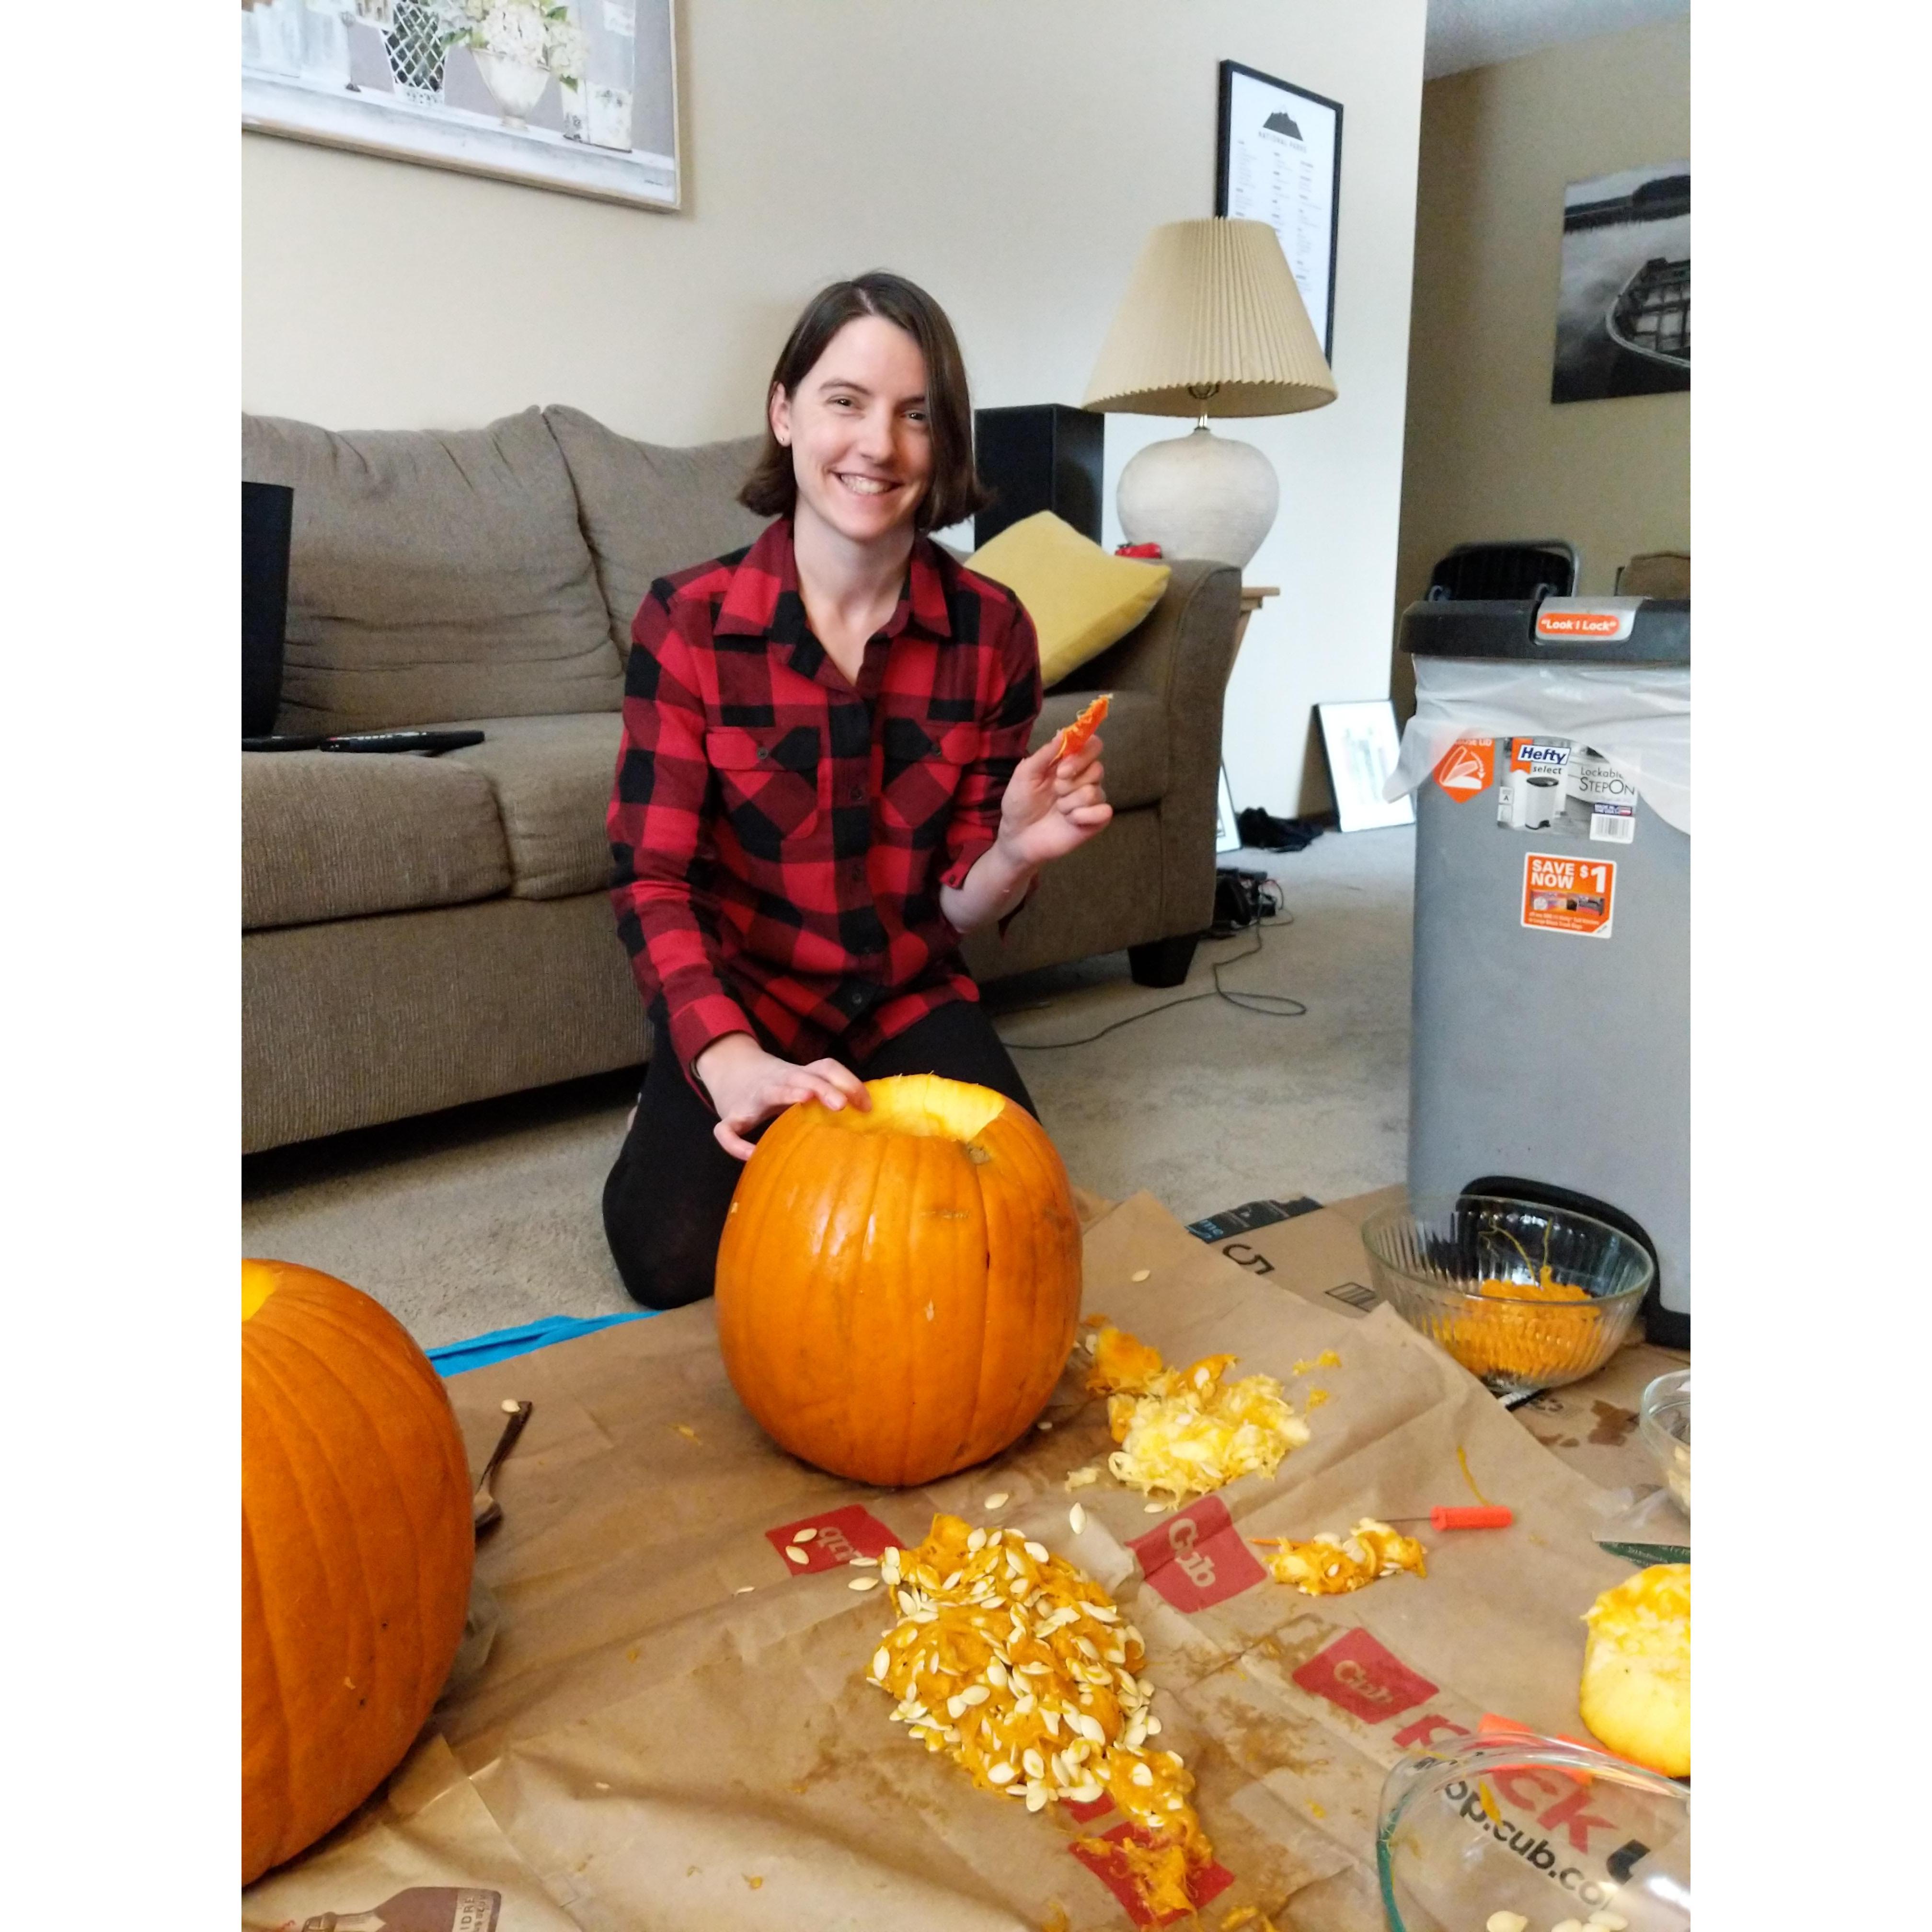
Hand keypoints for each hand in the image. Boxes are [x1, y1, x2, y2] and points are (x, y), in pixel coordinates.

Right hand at [693, 1032, 870, 1159]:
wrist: (730, 1069)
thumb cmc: (776, 1086)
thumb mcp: (801, 1083)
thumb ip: (827, 1094)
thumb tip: (867, 1117)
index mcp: (798, 1075)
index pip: (826, 1068)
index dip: (848, 1082)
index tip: (867, 1106)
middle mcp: (777, 1080)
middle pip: (803, 1076)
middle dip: (822, 1087)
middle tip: (842, 1105)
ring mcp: (751, 1097)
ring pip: (769, 1090)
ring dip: (787, 1093)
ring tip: (805, 1100)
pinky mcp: (731, 1115)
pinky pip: (727, 1130)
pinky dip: (736, 1144)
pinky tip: (752, 1155)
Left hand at [996, 731, 1111, 868]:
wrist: (1017, 837)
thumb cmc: (1019, 804)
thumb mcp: (1025, 774)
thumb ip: (1045, 753)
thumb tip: (1063, 732)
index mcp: (1068, 763)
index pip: (1093, 746)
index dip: (1082, 753)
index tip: (1062, 768)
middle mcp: (1084, 779)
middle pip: (1098, 768)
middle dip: (1072, 781)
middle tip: (1055, 791)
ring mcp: (1091, 800)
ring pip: (1095, 791)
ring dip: (1070, 802)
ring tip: (1057, 810)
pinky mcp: (1095, 821)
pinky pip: (1104, 812)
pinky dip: (1083, 816)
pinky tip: (1069, 821)